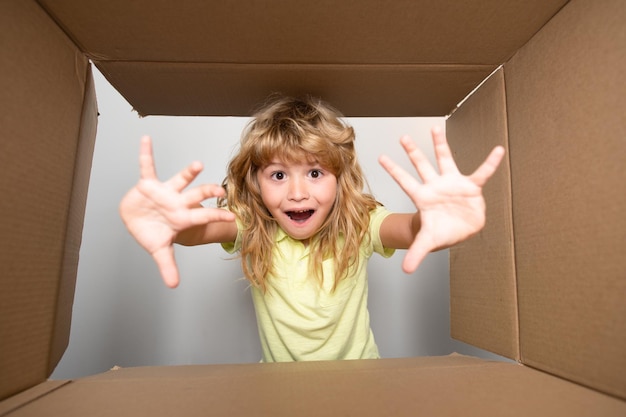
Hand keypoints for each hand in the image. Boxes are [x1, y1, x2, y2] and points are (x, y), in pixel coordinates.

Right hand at [119, 136, 234, 287]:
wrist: (140, 221)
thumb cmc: (155, 233)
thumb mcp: (161, 250)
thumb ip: (167, 266)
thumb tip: (173, 285)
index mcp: (182, 217)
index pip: (203, 216)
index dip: (216, 217)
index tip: (232, 217)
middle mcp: (177, 202)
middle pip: (196, 196)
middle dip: (208, 193)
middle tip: (222, 192)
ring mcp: (165, 192)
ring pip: (180, 180)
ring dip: (188, 172)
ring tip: (199, 165)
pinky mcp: (149, 184)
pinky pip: (147, 166)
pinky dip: (145, 153)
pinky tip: (146, 139)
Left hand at [378, 127, 504, 272]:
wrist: (458, 229)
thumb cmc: (441, 231)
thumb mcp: (428, 242)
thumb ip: (417, 253)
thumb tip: (406, 270)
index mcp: (423, 197)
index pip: (405, 181)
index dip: (394, 170)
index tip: (381, 157)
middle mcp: (435, 186)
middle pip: (422, 166)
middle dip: (413, 152)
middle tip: (403, 137)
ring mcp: (452, 184)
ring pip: (445, 160)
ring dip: (441, 145)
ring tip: (435, 127)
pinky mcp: (470, 187)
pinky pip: (482, 173)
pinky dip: (490, 163)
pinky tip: (498, 150)